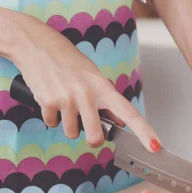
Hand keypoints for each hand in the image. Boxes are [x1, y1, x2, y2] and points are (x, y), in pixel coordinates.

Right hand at [9, 16, 160, 151]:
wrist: (36, 45)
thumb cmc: (69, 61)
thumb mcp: (93, 77)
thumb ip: (106, 100)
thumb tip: (121, 123)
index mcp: (103, 87)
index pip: (129, 113)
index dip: (144, 132)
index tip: (155, 147)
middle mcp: (87, 94)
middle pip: (96, 137)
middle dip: (92, 138)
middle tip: (87, 126)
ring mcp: (67, 99)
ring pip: (72, 132)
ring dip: (68, 123)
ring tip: (65, 101)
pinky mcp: (47, 102)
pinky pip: (52, 124)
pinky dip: (52, 116)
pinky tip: (51, 98)